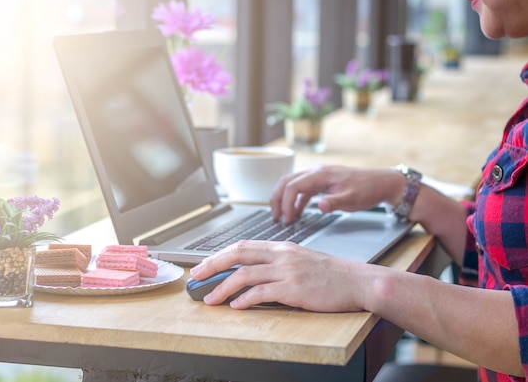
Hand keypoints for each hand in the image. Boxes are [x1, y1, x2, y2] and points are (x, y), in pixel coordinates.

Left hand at [189, 240, 369, 310]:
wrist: (357, 281)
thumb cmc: (331, 274)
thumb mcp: (301, 259)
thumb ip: (278, 262)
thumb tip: (254, 272)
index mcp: (281, 247)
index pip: (243, 246)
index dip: (220, 255)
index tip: (204, 264)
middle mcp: (282, 255)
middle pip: (238, 255)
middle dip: (212, 265)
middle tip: (196, 276)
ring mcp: (288, 271)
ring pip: (245, 274)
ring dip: (223, 287)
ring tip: (210, 298)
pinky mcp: (295, 289)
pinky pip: (263, 292)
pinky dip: (245, 299)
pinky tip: (236, 306)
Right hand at [269, 165, 402, 223]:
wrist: (382, 182)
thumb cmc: (369, 189)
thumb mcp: (352, 199)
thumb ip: (335, 203)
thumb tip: (319, 207)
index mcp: (321, 174)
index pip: (293, 185)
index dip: (286, 203)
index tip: (287, 219)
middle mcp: (316, 172)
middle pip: (287, 181)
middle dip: (277, 198)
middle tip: (275, 216)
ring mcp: (319, 176)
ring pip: (292, 184)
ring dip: (284, 198)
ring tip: (281, 216)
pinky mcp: (323, 182)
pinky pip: (302, 189)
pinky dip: (296, 200)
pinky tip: (296, 212)